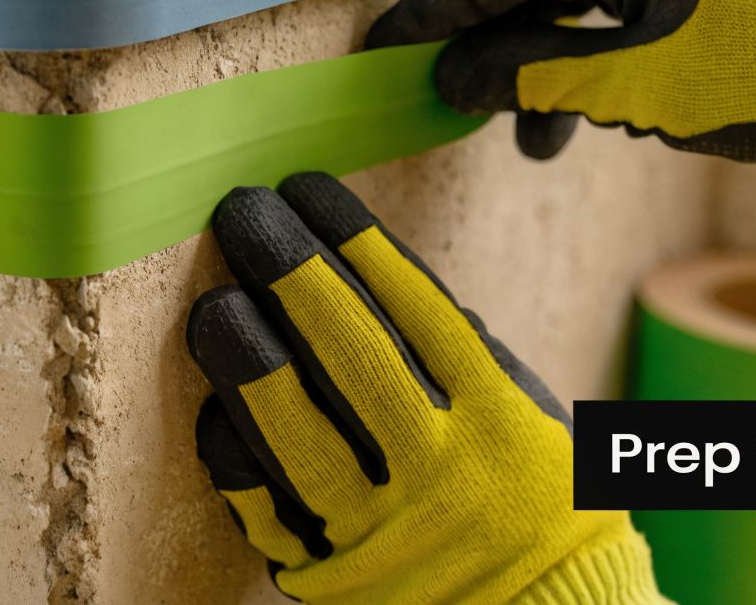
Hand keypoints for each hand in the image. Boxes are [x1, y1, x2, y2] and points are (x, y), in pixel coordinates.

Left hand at [187, 172, 665, 603]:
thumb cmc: (541, 500)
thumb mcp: (530, 413)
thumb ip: (465, 352)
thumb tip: (377, 285)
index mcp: (499, 416)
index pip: (413, 305)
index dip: (352, 238)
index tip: (309, 188)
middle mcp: (439, 468)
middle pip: (349, 354)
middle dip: (289, 271)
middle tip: (245, 213)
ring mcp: (382, 527)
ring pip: (295, 433)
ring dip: (244, 358)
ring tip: (214, 303)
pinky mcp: (335, 573)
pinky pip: (265, 509)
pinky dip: (235, 452)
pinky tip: (216, 402)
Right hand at [367, 0, 755, 162]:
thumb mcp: (638, 84)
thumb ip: (535, 77)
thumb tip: (456, 78)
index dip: (439, 5)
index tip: (390, 43)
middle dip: (490, 42)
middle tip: (446, 95)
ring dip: (544, 66)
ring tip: (529, 138)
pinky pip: (614, 8)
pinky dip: (589, 60)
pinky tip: (579, 116)